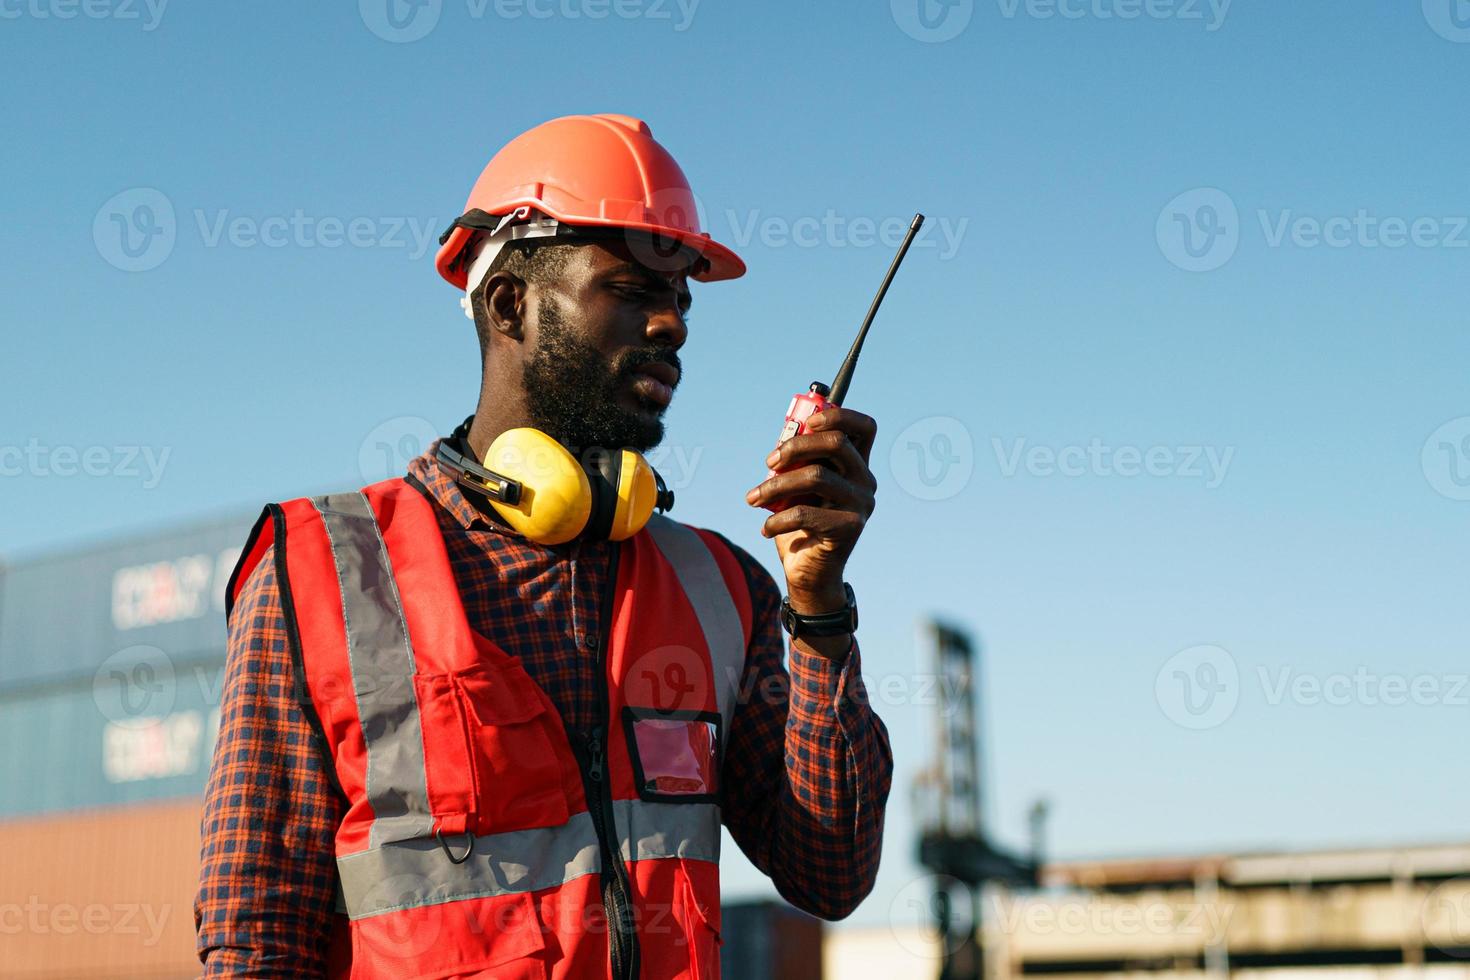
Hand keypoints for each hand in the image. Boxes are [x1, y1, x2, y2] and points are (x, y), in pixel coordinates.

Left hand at [745, 406, 877, 613]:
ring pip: (817, 476)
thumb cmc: (800, 525)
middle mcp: (866, 481)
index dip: (840, 415)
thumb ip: (796, 461)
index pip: (864, 427)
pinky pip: (806, 513)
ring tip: (753, 498)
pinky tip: (766, 529)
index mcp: (856, 465)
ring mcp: (861, 504)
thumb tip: (782, 436)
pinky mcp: (850, 528)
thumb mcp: (796, 488)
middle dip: (796, 446)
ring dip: (775, 485)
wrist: (809, 574)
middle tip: (769, 461)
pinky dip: (777, 519)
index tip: (808, 421)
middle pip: (837, 442)